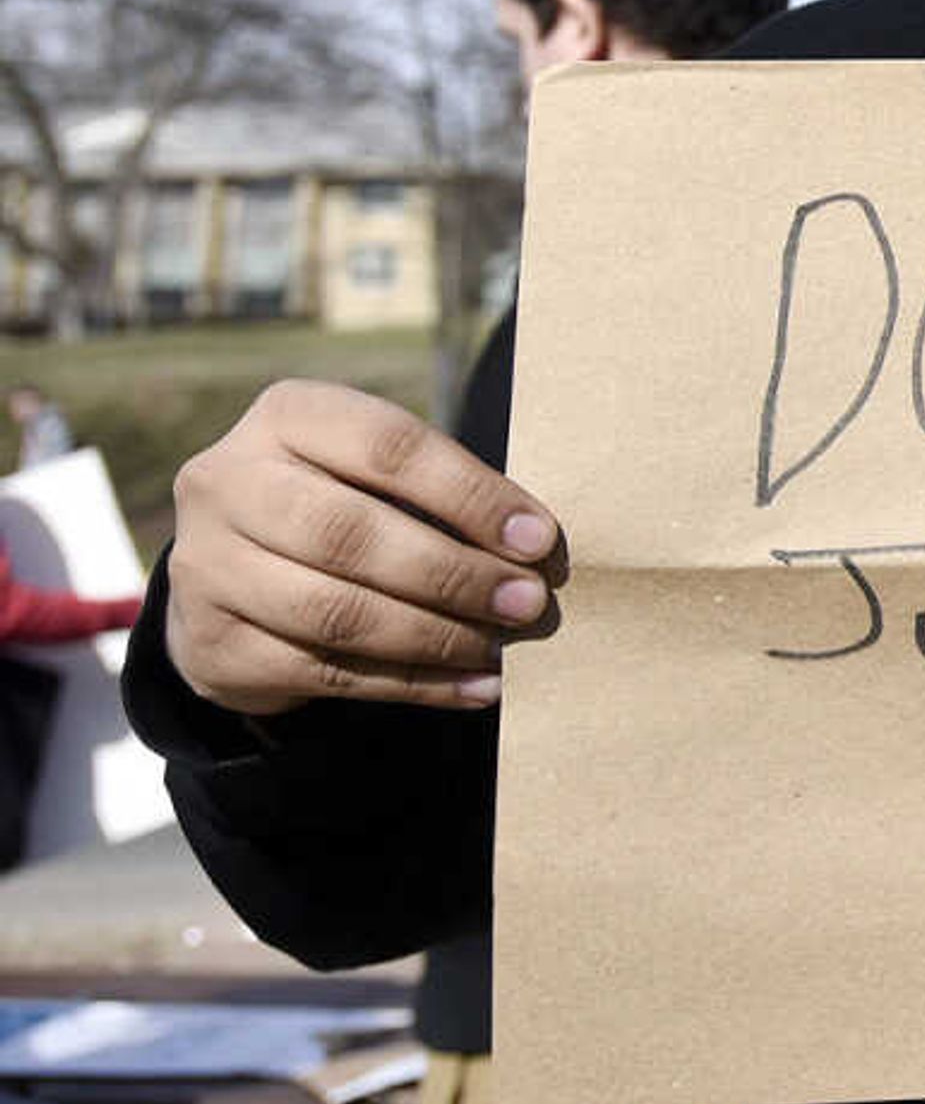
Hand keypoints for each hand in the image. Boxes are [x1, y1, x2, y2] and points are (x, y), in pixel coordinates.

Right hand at [163, 381, 562, 717]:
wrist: (235, 576)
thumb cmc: (343, 504)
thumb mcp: (377, 474)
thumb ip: (442, 497)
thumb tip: (534, 551)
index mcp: (285, 416)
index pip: (388, 447)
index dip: (470, 495)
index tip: (539, 539)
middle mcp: (226, 484)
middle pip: (351, 534)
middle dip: (454, 575)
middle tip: (527, 603)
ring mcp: (206, 567)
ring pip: (336, 612)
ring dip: (436, 636)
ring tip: (501, 648)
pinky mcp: (211, 645)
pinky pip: (326, 674)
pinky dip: (413, 684)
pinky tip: (472, 686)